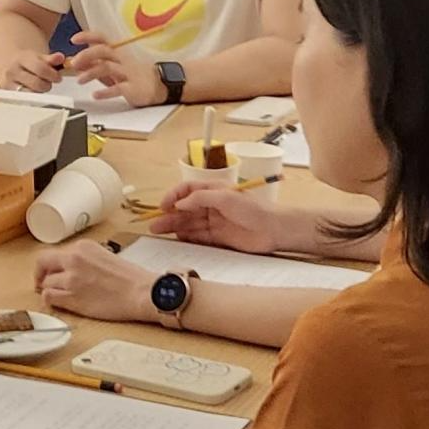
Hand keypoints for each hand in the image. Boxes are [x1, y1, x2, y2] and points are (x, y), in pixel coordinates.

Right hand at [0, 48, 66, 92]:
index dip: (53, 75)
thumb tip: (60, 58)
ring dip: (39, 92)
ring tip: (40, 86)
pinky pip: (24, 99)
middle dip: (47, 85)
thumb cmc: (25, 61)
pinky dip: (32, 97)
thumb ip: (51, 58)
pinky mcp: (7, 93)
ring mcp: (8, 83)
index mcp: (21, 58)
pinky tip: (33, 91)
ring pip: (31, 94)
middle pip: (37, 84)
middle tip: (49, 82)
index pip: (40, 69)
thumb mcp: (38, 56)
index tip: (58, 77)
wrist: (7, 64)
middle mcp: (12, 71)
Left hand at [31, 240, 154, 323]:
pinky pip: (49, 297)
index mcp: (82, 247)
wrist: (141, 293)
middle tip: (42, 282)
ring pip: (45, 283)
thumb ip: (84, 259)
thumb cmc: (130, 278)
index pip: (55, 252)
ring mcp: (71, 279)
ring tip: (59, 295)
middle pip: (42, 263)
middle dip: (40, 273)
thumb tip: (70, 267)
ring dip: (49, 289)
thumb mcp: (105, 256)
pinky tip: (58, 302)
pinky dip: (50, 300)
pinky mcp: (72, 298)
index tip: (50, 271)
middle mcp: (73, 259)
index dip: (50, 264)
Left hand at [67, 32, 162, 105]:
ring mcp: (127, 73)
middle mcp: (122, 60)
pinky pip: (118, 88)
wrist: (159, 86)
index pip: (102, 38)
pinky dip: (105, 92)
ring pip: (107, 68)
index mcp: (117, 53)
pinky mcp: (132, 88)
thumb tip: (76, 62)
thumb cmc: (133, 75)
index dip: (88, 36)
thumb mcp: (113, 67)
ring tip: (79, 80)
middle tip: (74, 63)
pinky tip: (95, 95)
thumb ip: (96, 64)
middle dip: (86, 54)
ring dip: (91, 73)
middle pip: (103, 51)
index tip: (74, 39)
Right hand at [147, 180, 283, 253]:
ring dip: (173, 226)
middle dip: (168, 215)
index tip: (163, 206)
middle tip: (154, 224)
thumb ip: (200, 198)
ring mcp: (214, 222)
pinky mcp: (218, 237)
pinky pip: (197, 236)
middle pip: (185, 209)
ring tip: (159, 232)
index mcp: (213, 191)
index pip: (187, 190)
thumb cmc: (253, 209)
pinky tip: (176, 238)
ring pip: (188, 223)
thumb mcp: (225, 197)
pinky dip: (186, 237)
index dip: (173, 196)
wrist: (274, 230)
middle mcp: (211, 205)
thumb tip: (180, 203)